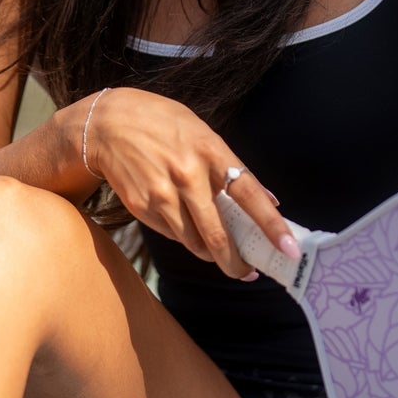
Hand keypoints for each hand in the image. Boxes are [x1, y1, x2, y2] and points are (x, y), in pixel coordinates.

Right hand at [79, 87, 292, 280]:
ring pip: (195, 242)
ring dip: (210, 253)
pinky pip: (173, 234)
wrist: (107, 124)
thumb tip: (269, 199)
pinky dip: (184, 236)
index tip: (290, 249)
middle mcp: (188, 175)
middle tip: (248, 273)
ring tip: (218, 251)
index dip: (272, 225)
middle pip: (219, 235)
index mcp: (211, 151)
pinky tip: (183, 222)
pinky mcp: (143, 208)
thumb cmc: (162, 125)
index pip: (250, 194)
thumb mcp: (202, 133)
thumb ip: (233, 166)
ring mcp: (163, 195)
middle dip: (237, 263)